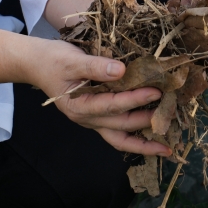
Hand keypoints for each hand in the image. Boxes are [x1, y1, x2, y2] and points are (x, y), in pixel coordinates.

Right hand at [25, 38, 170, 155]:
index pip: (113, 106)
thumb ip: (96, 67)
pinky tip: (149, 136)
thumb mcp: (72, 60)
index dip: (136, 100)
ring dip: (142, 143)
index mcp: (80, 107)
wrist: (36, 63)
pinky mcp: (95, 116)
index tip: (156, 92)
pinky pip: (116, 132)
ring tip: (165, 148)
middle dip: (146, 122)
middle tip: (171, 115)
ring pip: (119, 138)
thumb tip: (122, 70)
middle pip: (121, 127)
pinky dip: (133, 136)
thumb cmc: (53, 60)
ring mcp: (91, 121)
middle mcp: (87, 119)